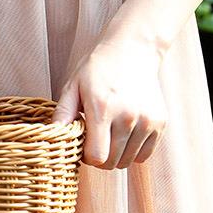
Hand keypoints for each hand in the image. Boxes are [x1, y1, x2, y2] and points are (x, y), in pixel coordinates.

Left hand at [50, 36, 167, 169]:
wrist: (132, 49)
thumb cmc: (97, 68)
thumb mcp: (73, 86)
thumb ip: (63, 113)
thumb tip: (52, 135)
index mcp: (103, 109)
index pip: (97, 157)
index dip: (86, 157)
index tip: (83, 145)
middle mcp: (128, 117)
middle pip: (112, 162)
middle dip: (100, 158)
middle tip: (94, 140)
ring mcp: (147, 121)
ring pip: (129, 161)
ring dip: (116, 155)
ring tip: (109, 135)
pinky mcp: (160, 122)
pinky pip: (145, 155)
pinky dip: (133, 151)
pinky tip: (124, 135)